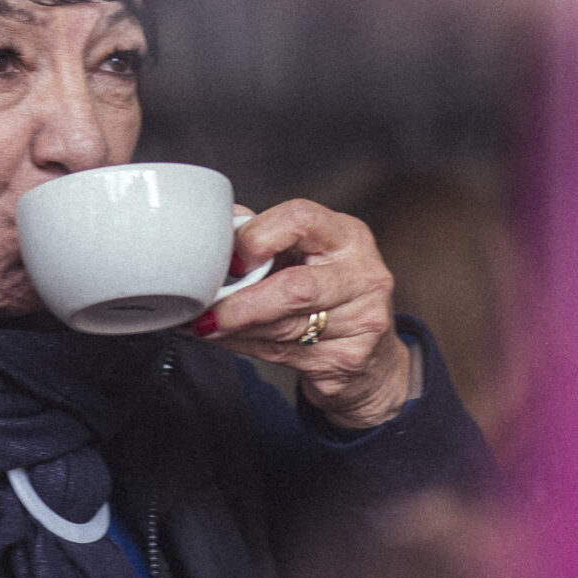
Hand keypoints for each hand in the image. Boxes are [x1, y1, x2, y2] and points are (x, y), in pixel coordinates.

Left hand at [191, 198, 418, 429]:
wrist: (372, 358)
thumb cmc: (327, 295)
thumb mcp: (304, 256)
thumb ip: (264, 238)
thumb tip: (215, 230)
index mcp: (347, 235)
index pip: (299, 219)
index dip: (257, 238)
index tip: (232, 261)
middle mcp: (363, 273)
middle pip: (296, 287)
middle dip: (242, 303)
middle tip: (206, 311)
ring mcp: (363, 319)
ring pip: (285, 327)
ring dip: (236, 329)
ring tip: (205, 326)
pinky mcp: (350, 357)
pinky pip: (284, 353)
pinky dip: (246, 346)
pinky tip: (229, 340)